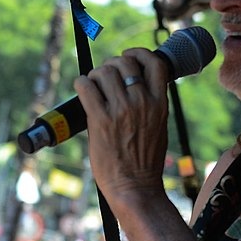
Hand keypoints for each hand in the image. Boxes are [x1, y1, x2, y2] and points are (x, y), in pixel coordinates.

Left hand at [73, 49, 169, 205]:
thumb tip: (134, 85)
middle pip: (124, 63)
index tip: (128, 57)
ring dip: (95, 75)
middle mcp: (142, 102)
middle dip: (111, 65)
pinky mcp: (100, 120)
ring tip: (93, 86)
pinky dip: (81, 84)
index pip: (154, 62)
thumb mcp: (158, 126)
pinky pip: (86, 86)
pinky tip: (83, 90)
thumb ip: (151, 104)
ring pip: (103, 72)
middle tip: (104, 77)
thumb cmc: (144, 161)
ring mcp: (121, 110)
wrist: (134, 186)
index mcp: (159, 103)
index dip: (138, 53)